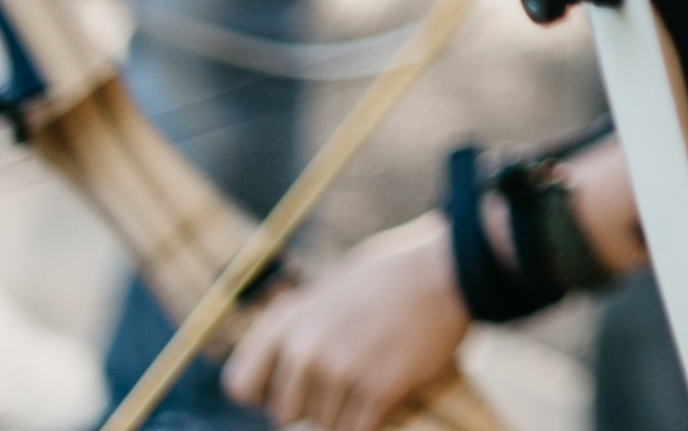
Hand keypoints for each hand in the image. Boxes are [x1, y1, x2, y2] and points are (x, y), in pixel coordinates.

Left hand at [221, 218, 465, 430]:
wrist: (447, 271)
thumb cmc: (390, 279)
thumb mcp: (329, 290)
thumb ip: (299, 330)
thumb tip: (279, 377)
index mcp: (289, 319)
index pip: (241, 384)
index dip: (265, 392)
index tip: (292, 385)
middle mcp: (307, 347)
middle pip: (285, 414)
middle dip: (312, 406)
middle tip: (345, 381)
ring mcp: (343, 368)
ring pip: (324, 425)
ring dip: (347, 412)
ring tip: (372, 376)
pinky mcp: (379, 387)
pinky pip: (358, 429)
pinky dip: (371, 420)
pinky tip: (386, 394)